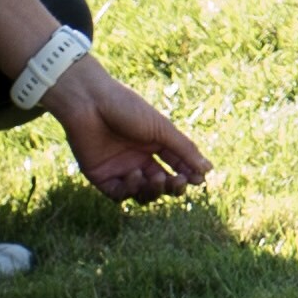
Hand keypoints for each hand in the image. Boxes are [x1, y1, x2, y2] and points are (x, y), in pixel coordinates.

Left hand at [42, 56, 213, 201]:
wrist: (90, 102)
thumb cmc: (127, 108)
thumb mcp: (161, 128)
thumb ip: (184, 150)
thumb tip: (208, 169)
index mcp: (154, 144)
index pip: (176, 166)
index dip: (188, 174)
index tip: (198, 180)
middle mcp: (138, 158)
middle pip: (160, 184)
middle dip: (172, 186)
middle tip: (178, 182)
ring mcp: (119, 169)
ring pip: (141, 193)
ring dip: (152, 189)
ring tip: (153, 176)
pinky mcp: (100, 177)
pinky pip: (119, 195)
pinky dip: (130, 190)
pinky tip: (134, 175)